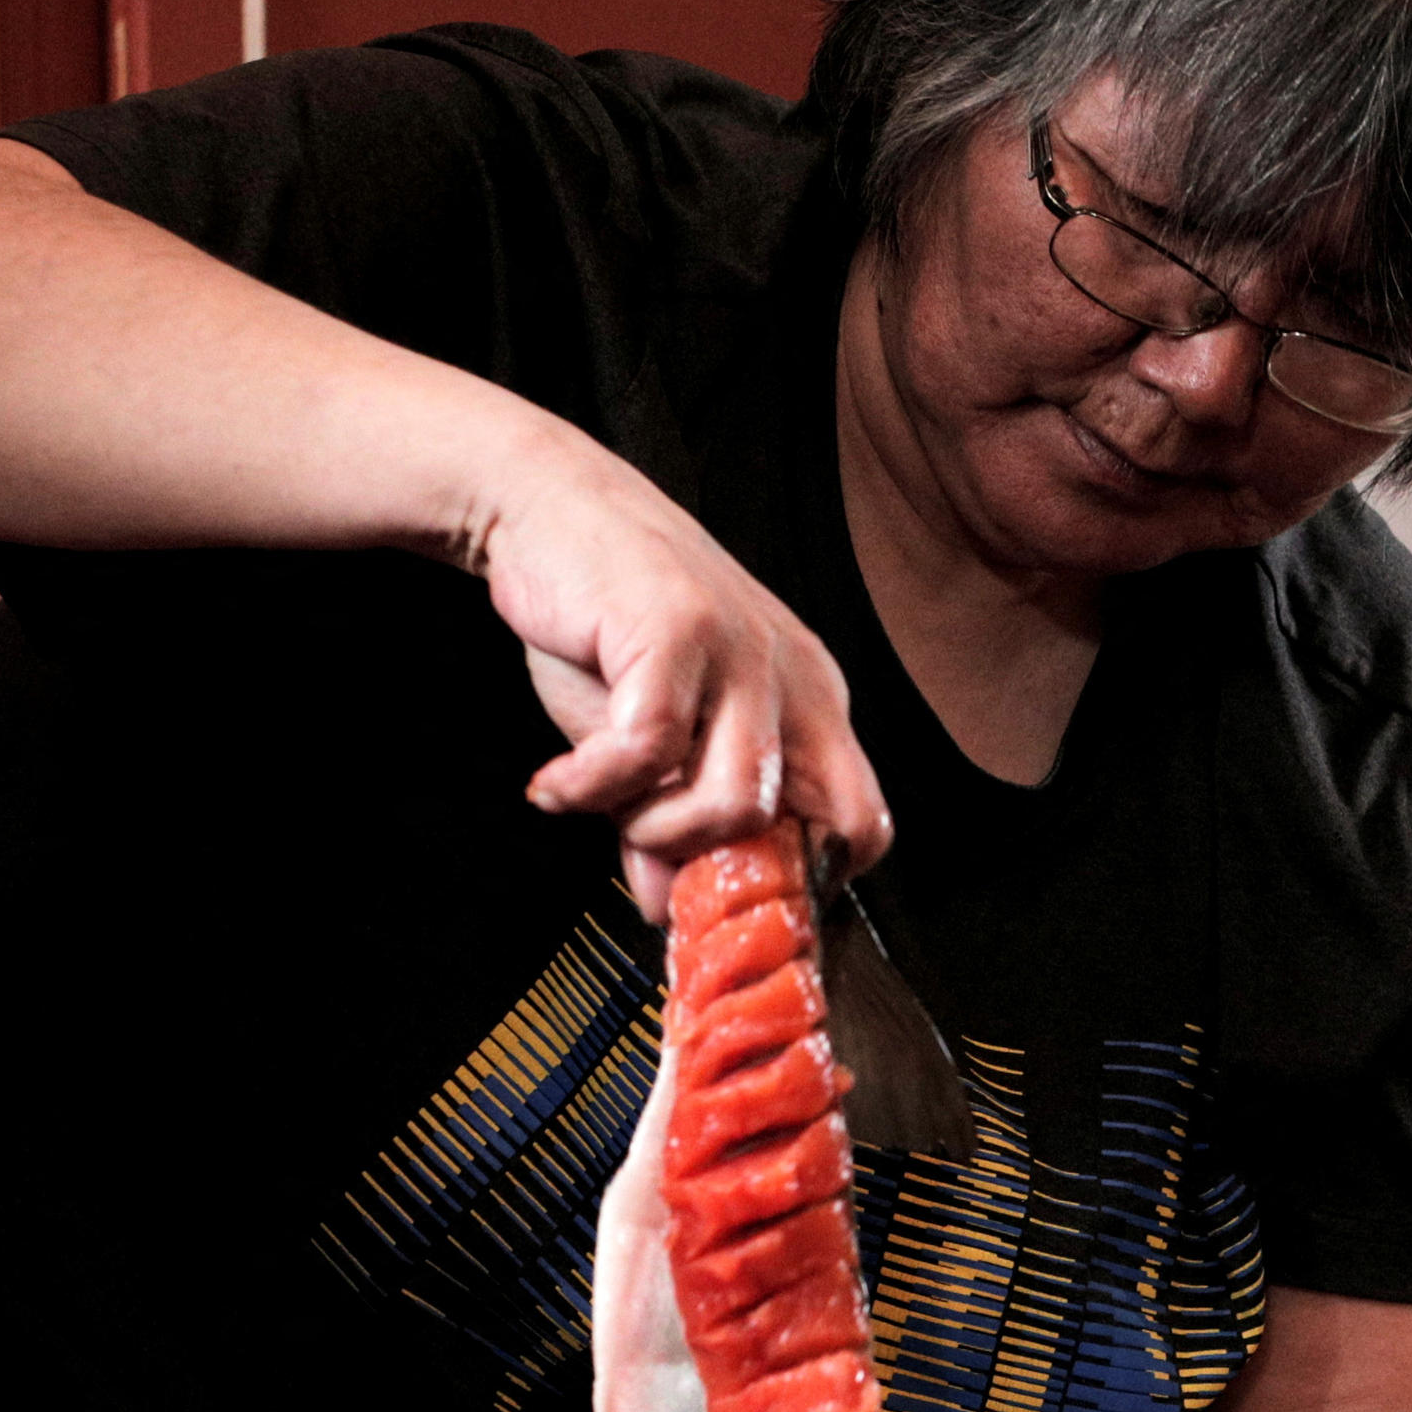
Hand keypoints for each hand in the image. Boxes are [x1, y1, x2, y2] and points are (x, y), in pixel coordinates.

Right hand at [472, 433, 890, 915]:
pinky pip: (647, 751)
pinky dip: (590, 785)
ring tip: (595, 800)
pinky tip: (554, 783)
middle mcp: (796, 679)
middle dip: (734, 873)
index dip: (799, 882)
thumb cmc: (607, 624)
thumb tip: (663, 906)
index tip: (715, 894)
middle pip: (824, 828)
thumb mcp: (646, 740)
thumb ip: (663, 822)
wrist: (551, 506)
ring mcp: (743, 652)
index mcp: (811, 705)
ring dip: (651, 828)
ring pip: (734, 802)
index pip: (859, 824)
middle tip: (649, 857)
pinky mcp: (678, 632)